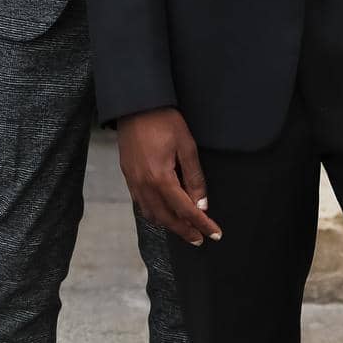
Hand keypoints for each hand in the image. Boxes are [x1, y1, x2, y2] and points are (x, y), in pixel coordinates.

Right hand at [118, 108, 222, 246]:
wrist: (136, 105)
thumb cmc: (164, 121)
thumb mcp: (186, 145)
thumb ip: (194, 178)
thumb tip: (202, 205)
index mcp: (161, 179)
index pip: (185, 210)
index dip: (202, 224)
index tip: (215, 234)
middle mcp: (145, 186)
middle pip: (167, 219)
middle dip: (185, 231)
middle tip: (200, 238)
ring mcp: (133, 182)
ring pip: (152, 214)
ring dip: (169, 224)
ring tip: (184, 228)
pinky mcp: (128, 176)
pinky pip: (141, 204)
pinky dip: (154, 213)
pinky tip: (164, 211)